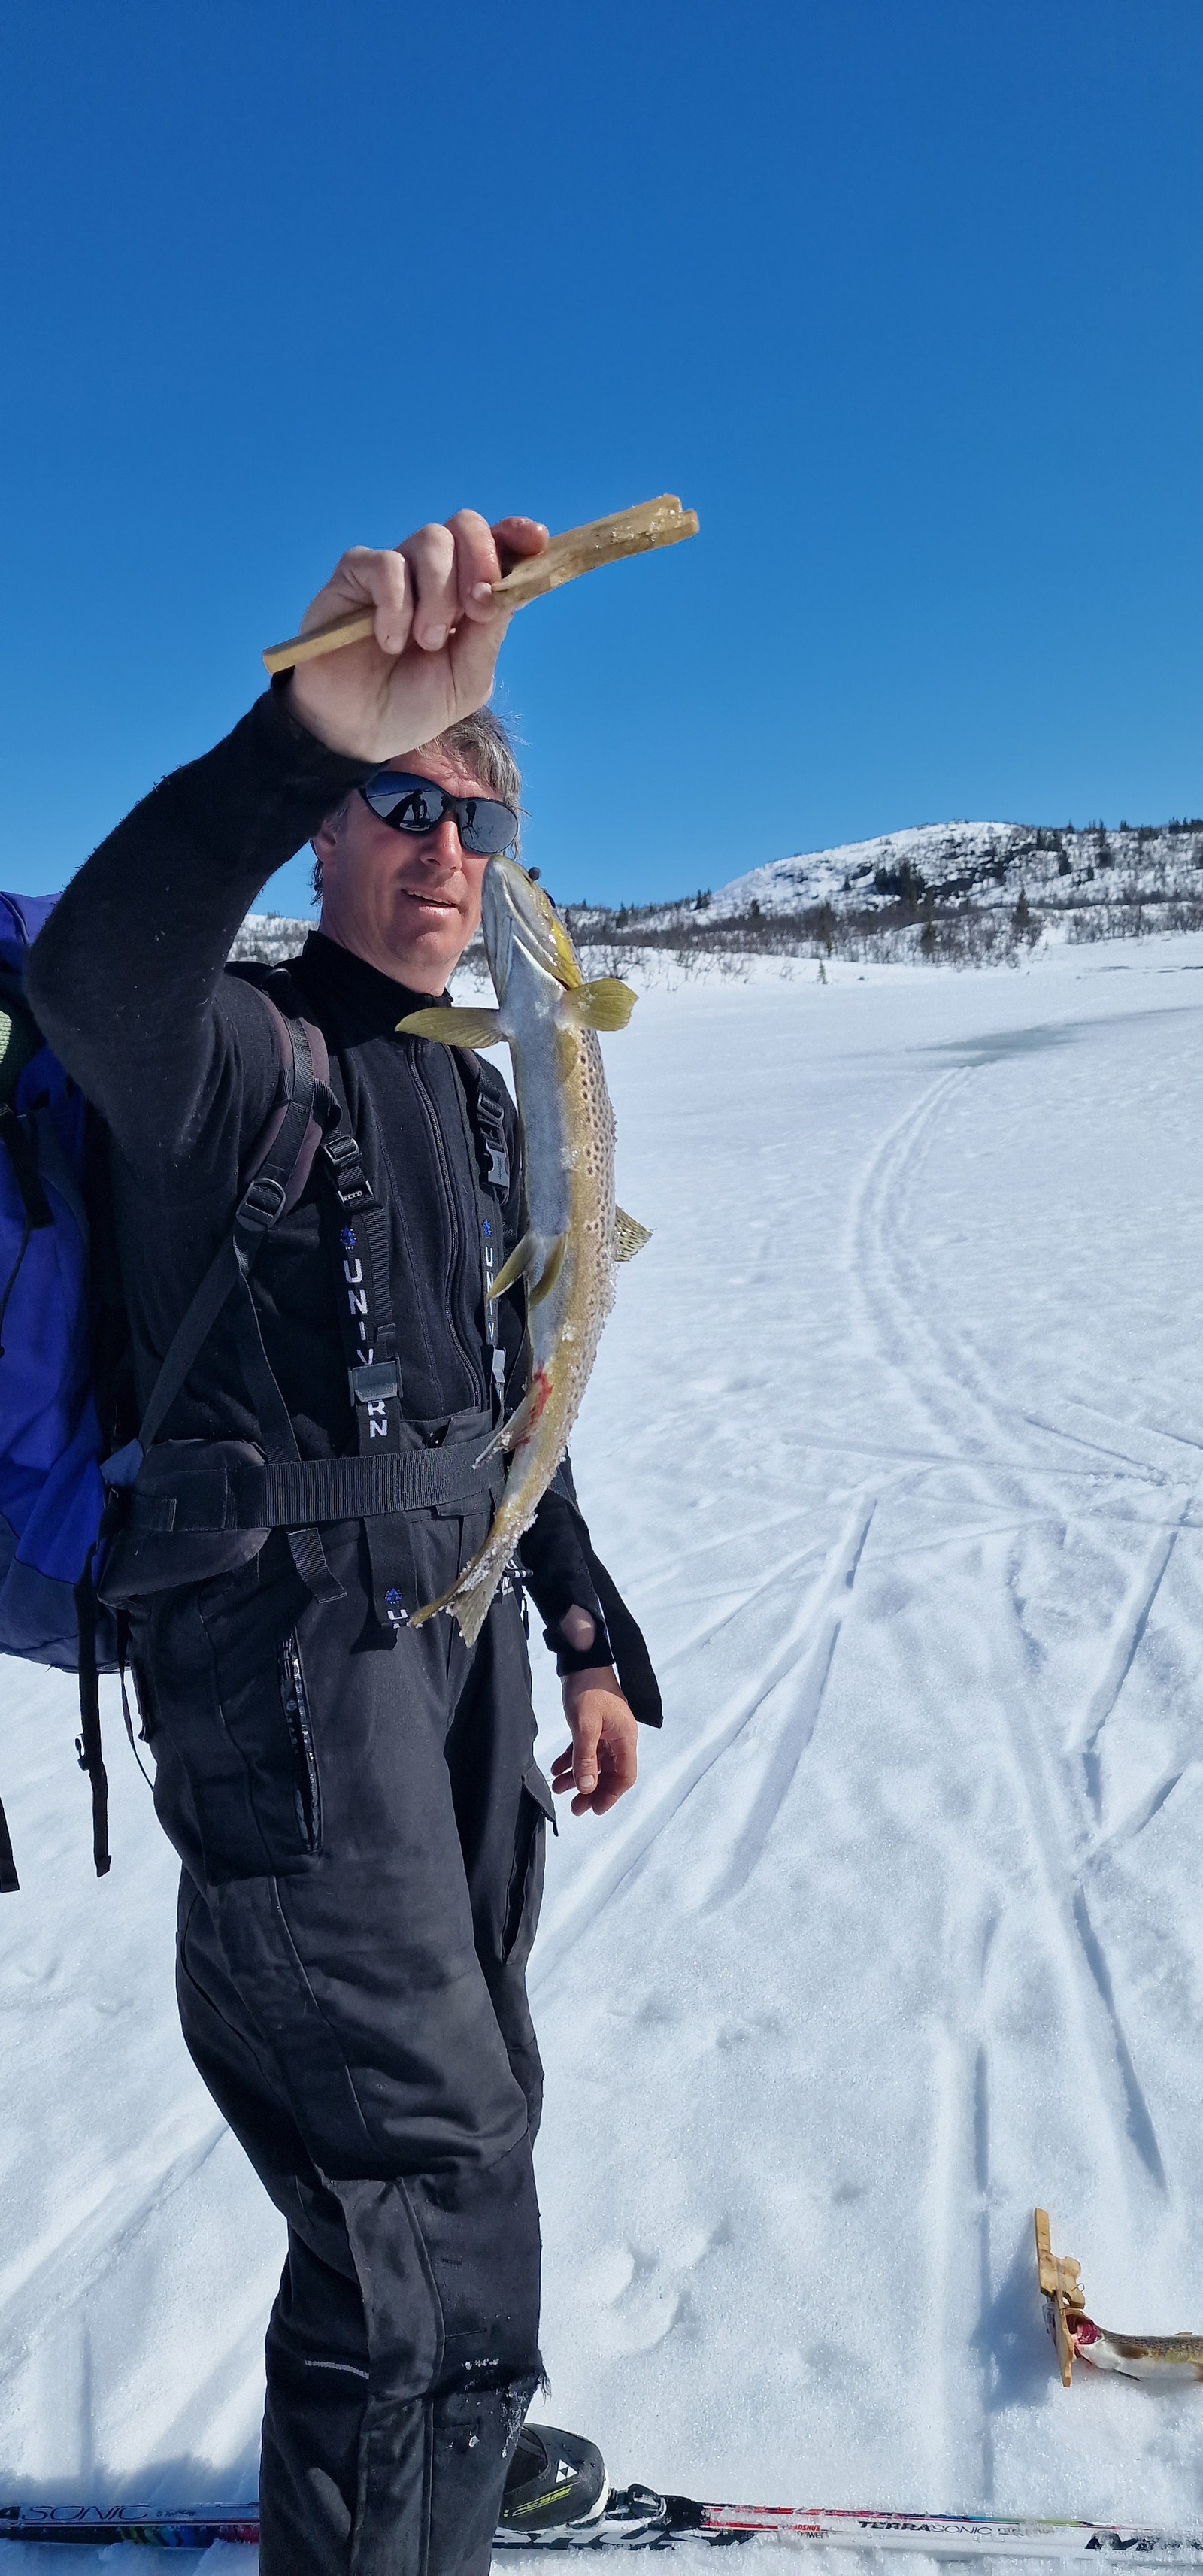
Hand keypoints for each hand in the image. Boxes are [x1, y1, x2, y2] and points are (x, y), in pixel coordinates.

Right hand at [286, 509, 547, 762]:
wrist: (358, 730)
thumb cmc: (414, 705)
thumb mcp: (467, 679)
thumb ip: (488, 634)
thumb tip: (501, 591)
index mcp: (469, 594)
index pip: (498, 545)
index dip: (517, 535)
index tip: (534, 541)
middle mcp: (435, 572)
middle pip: (465, 526)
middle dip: (480, 562)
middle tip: (473, 610)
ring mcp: (396, 568)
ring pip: (431, 540)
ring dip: (438, 595)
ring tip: (424, 642)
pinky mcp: (356, 574)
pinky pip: (387, 564)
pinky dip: (396, 604)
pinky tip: (389, 640)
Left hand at [553, 1666, 638, 1816]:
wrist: (581, 1661)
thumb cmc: (587, 1690)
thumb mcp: (584, 1727)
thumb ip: (585, 1759)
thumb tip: (588, 1788)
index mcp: (625, 1738)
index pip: (625, 1776)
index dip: (611, 1795)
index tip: (594, 1809)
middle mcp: (619, 1738)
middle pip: (609, 1773)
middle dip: (591, 1790)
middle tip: (574, 1807)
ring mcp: (607, 1732)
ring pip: (595, 1763)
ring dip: (578, 1777)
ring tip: (559, 1788)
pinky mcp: (594, 1725)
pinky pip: (585, 1750)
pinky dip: (572, 1760)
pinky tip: (557, 1769)